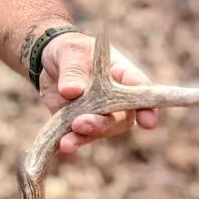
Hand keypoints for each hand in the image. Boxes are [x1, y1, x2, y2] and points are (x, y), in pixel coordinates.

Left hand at [40, 33, 159, 155]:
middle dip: (104, 125)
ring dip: (85, 137)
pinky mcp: (79, 124)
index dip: (148, 107)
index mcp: (122, 73)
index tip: (148, 122)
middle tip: (82, 124)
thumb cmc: (70, 51)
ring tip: (67, 142)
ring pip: (100, 131)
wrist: (50, 62)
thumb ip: (73, 70)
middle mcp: (116, 98)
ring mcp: (98, 114)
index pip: (140, 89)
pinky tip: (62, 147)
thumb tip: (72, 91)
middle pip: (121, 118)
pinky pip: (78, 137)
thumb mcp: (70, 52)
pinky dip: (71, 143)